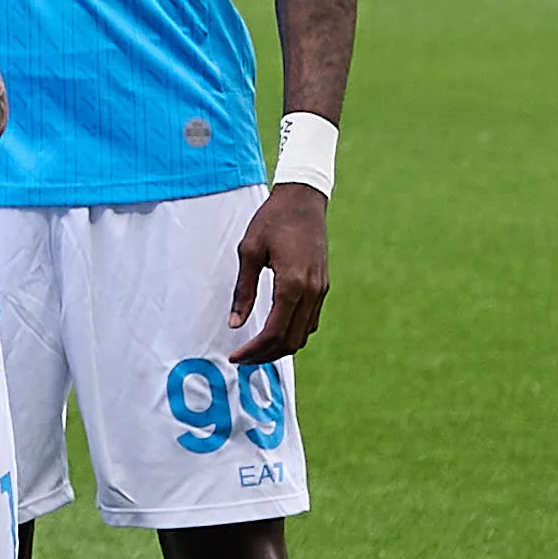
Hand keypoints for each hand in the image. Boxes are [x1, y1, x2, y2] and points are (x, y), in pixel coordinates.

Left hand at [229, 182, 329, 362]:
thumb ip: (243, 291)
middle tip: (242, 358)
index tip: (234, 356)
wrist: (304, 200)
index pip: (274, 331)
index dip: (253, 350)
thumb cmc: (272, 221)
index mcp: (293, 284)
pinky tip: (274, 331)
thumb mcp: (248, 252)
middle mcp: (312, 292)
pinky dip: (293, 332)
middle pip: (291, 340)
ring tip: (255, 349)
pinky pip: (311, 320)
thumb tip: (235, 323)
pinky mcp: (323, 286)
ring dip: (280, 347)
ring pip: (304, 334)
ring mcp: (321, 290)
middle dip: (266, 354)